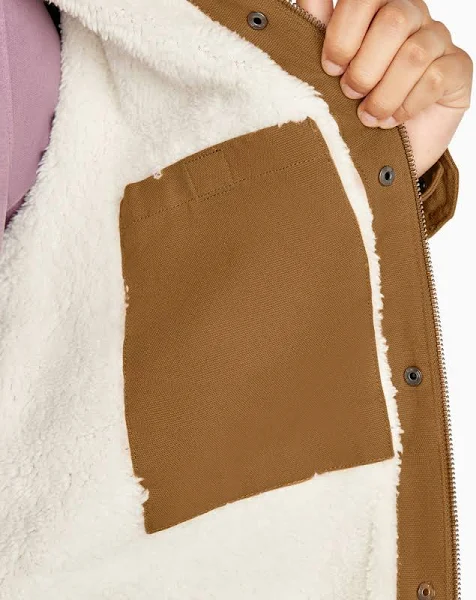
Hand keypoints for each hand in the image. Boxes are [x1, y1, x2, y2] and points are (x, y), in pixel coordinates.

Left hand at [297, 0, 472, 176]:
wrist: (383, 151)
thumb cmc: (352, 105)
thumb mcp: (328, 68)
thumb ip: (318, 26)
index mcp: (377, 8)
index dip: (344, 34)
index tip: (330, 68)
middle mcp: (412, 15)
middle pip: (395, 18)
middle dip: (365, 67)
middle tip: (350, 94)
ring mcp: (438, 39)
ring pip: (415, 54)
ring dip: (384, 94)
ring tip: (368, 117)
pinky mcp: (458, 68)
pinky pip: (436, 79)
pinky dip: (407, 106)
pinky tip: (392, 121)